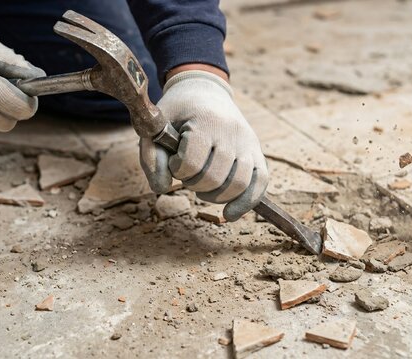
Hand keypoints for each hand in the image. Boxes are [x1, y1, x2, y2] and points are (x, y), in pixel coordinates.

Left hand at [140, 70, 268, 220]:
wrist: (204, 91)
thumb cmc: (177, 112)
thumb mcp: (155, 126)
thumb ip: (151, 158)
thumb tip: (162, 189)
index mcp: (205, 120)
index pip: (191, 162)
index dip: (177, 170)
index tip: (174, 160)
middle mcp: (231, 131)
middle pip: (214, 177)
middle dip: (194, 184)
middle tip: (187, 175)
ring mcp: (248, 142)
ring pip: (239, 184)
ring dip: (216, 196)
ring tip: (204, 189)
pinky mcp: (257, 151)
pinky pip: (260, 182)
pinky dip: (246, 202)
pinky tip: (229, 214)